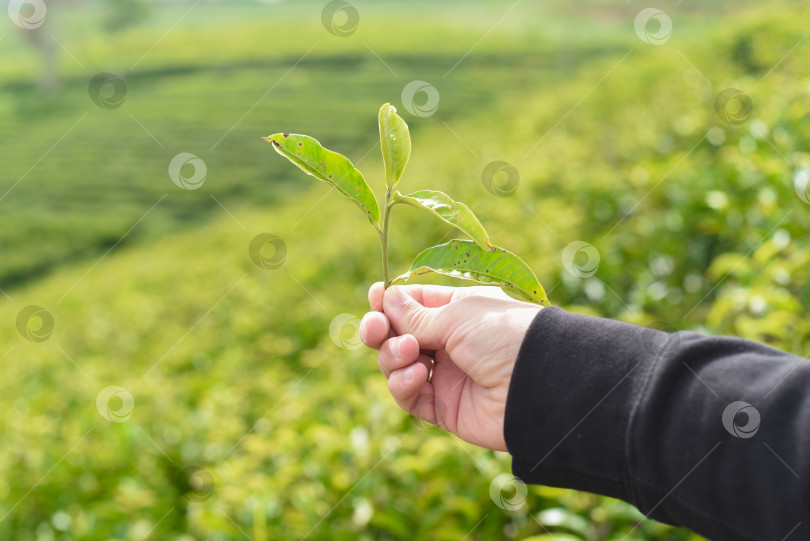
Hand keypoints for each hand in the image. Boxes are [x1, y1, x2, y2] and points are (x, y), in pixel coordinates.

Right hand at [360, 282, 541, 450]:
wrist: (539, 386)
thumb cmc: (505, 336)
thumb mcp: (458, 315)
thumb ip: (416, 314)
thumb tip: (384, 298)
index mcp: (458, 310)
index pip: (414, 303)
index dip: (390, 302)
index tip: (375, 297)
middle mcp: (449, 341)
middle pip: (397, 334)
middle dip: (380, 330)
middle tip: (375, 329)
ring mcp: (446, 375)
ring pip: (397, 365)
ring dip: (393, 356)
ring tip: (411, 352)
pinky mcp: (443, 407)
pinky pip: (409, 396)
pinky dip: (404, 385)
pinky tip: (418, 376)